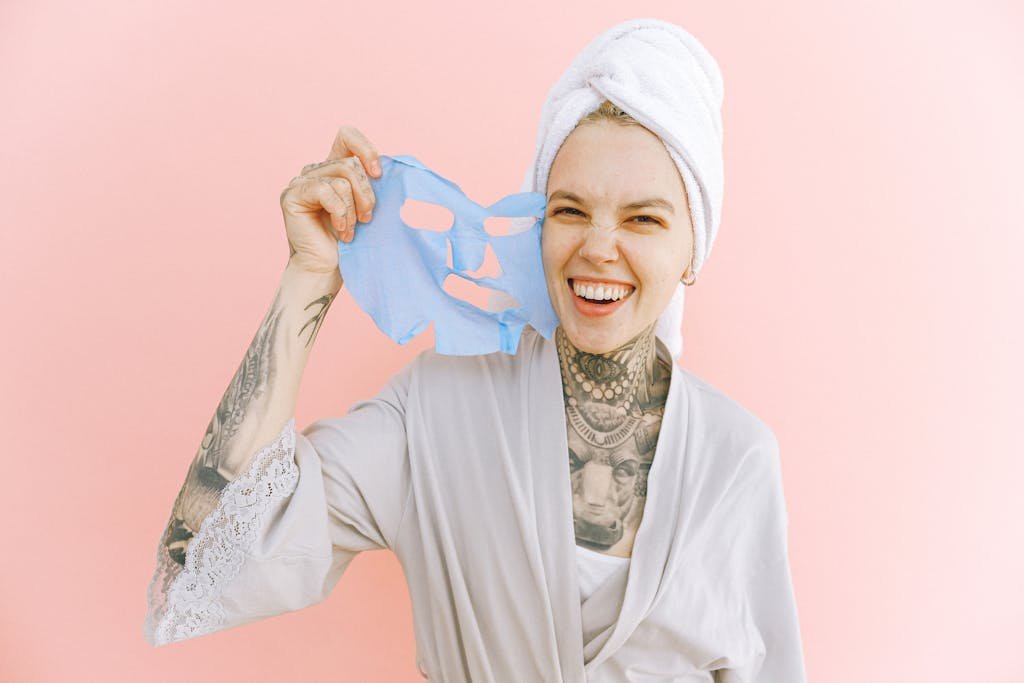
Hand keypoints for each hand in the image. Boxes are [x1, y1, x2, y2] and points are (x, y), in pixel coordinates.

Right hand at [280, 125, 380, 275]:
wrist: (328, 269)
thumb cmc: (350, 242)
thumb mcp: (367, 205)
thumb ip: (371, 182)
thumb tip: (387, 165)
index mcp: (333, 168)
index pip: (347, 136)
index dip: (366, 149)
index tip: (378, 174)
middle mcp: (315, 171)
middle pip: (350, 164)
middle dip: (366, 194)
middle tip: (366, 219)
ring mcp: (301, 182)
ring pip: (341, 179)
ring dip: (353, 209)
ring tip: (350, 230)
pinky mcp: (292, 196)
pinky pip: (326, 191)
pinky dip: (340, 213)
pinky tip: (339, 230)